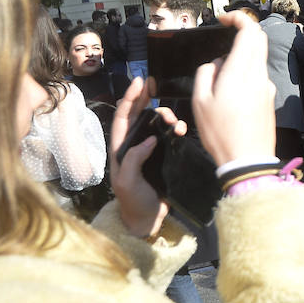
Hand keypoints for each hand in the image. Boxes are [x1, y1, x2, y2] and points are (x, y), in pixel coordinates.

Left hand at [110, 77, 187, 237]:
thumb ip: (133, 158)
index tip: (139, 82)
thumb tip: (150, 138)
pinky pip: (170, 136)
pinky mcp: (164, 156)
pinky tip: (182, 129)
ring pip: (157, 123)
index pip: (123, 117)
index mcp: (121, 148)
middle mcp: (134, 145)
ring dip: (165, 116)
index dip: (130, 99)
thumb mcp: (128, 181)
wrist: (148, 220)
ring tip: (173, 119)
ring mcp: (150, 150)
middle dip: (147, 99)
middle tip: (157, 88)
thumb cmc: (133, 201)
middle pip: (139, 115)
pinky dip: (176, 129)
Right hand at [192, 10, 276, 164]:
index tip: (223, 20)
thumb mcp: (200, 101)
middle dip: (242, 32)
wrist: (247, 160)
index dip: (238, 18)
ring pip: (258, 58)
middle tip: (223, 38)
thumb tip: (216, 62)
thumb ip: (206, 73)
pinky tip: (231, 94)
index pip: (250, 31)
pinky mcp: (269, 98)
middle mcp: (258, 75)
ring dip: (241, 55)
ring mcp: (267, 86)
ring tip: (220, 78)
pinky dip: (246, 72)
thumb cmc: (220, 133)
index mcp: (241, 71)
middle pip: (258, 39)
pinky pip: (258, 75)